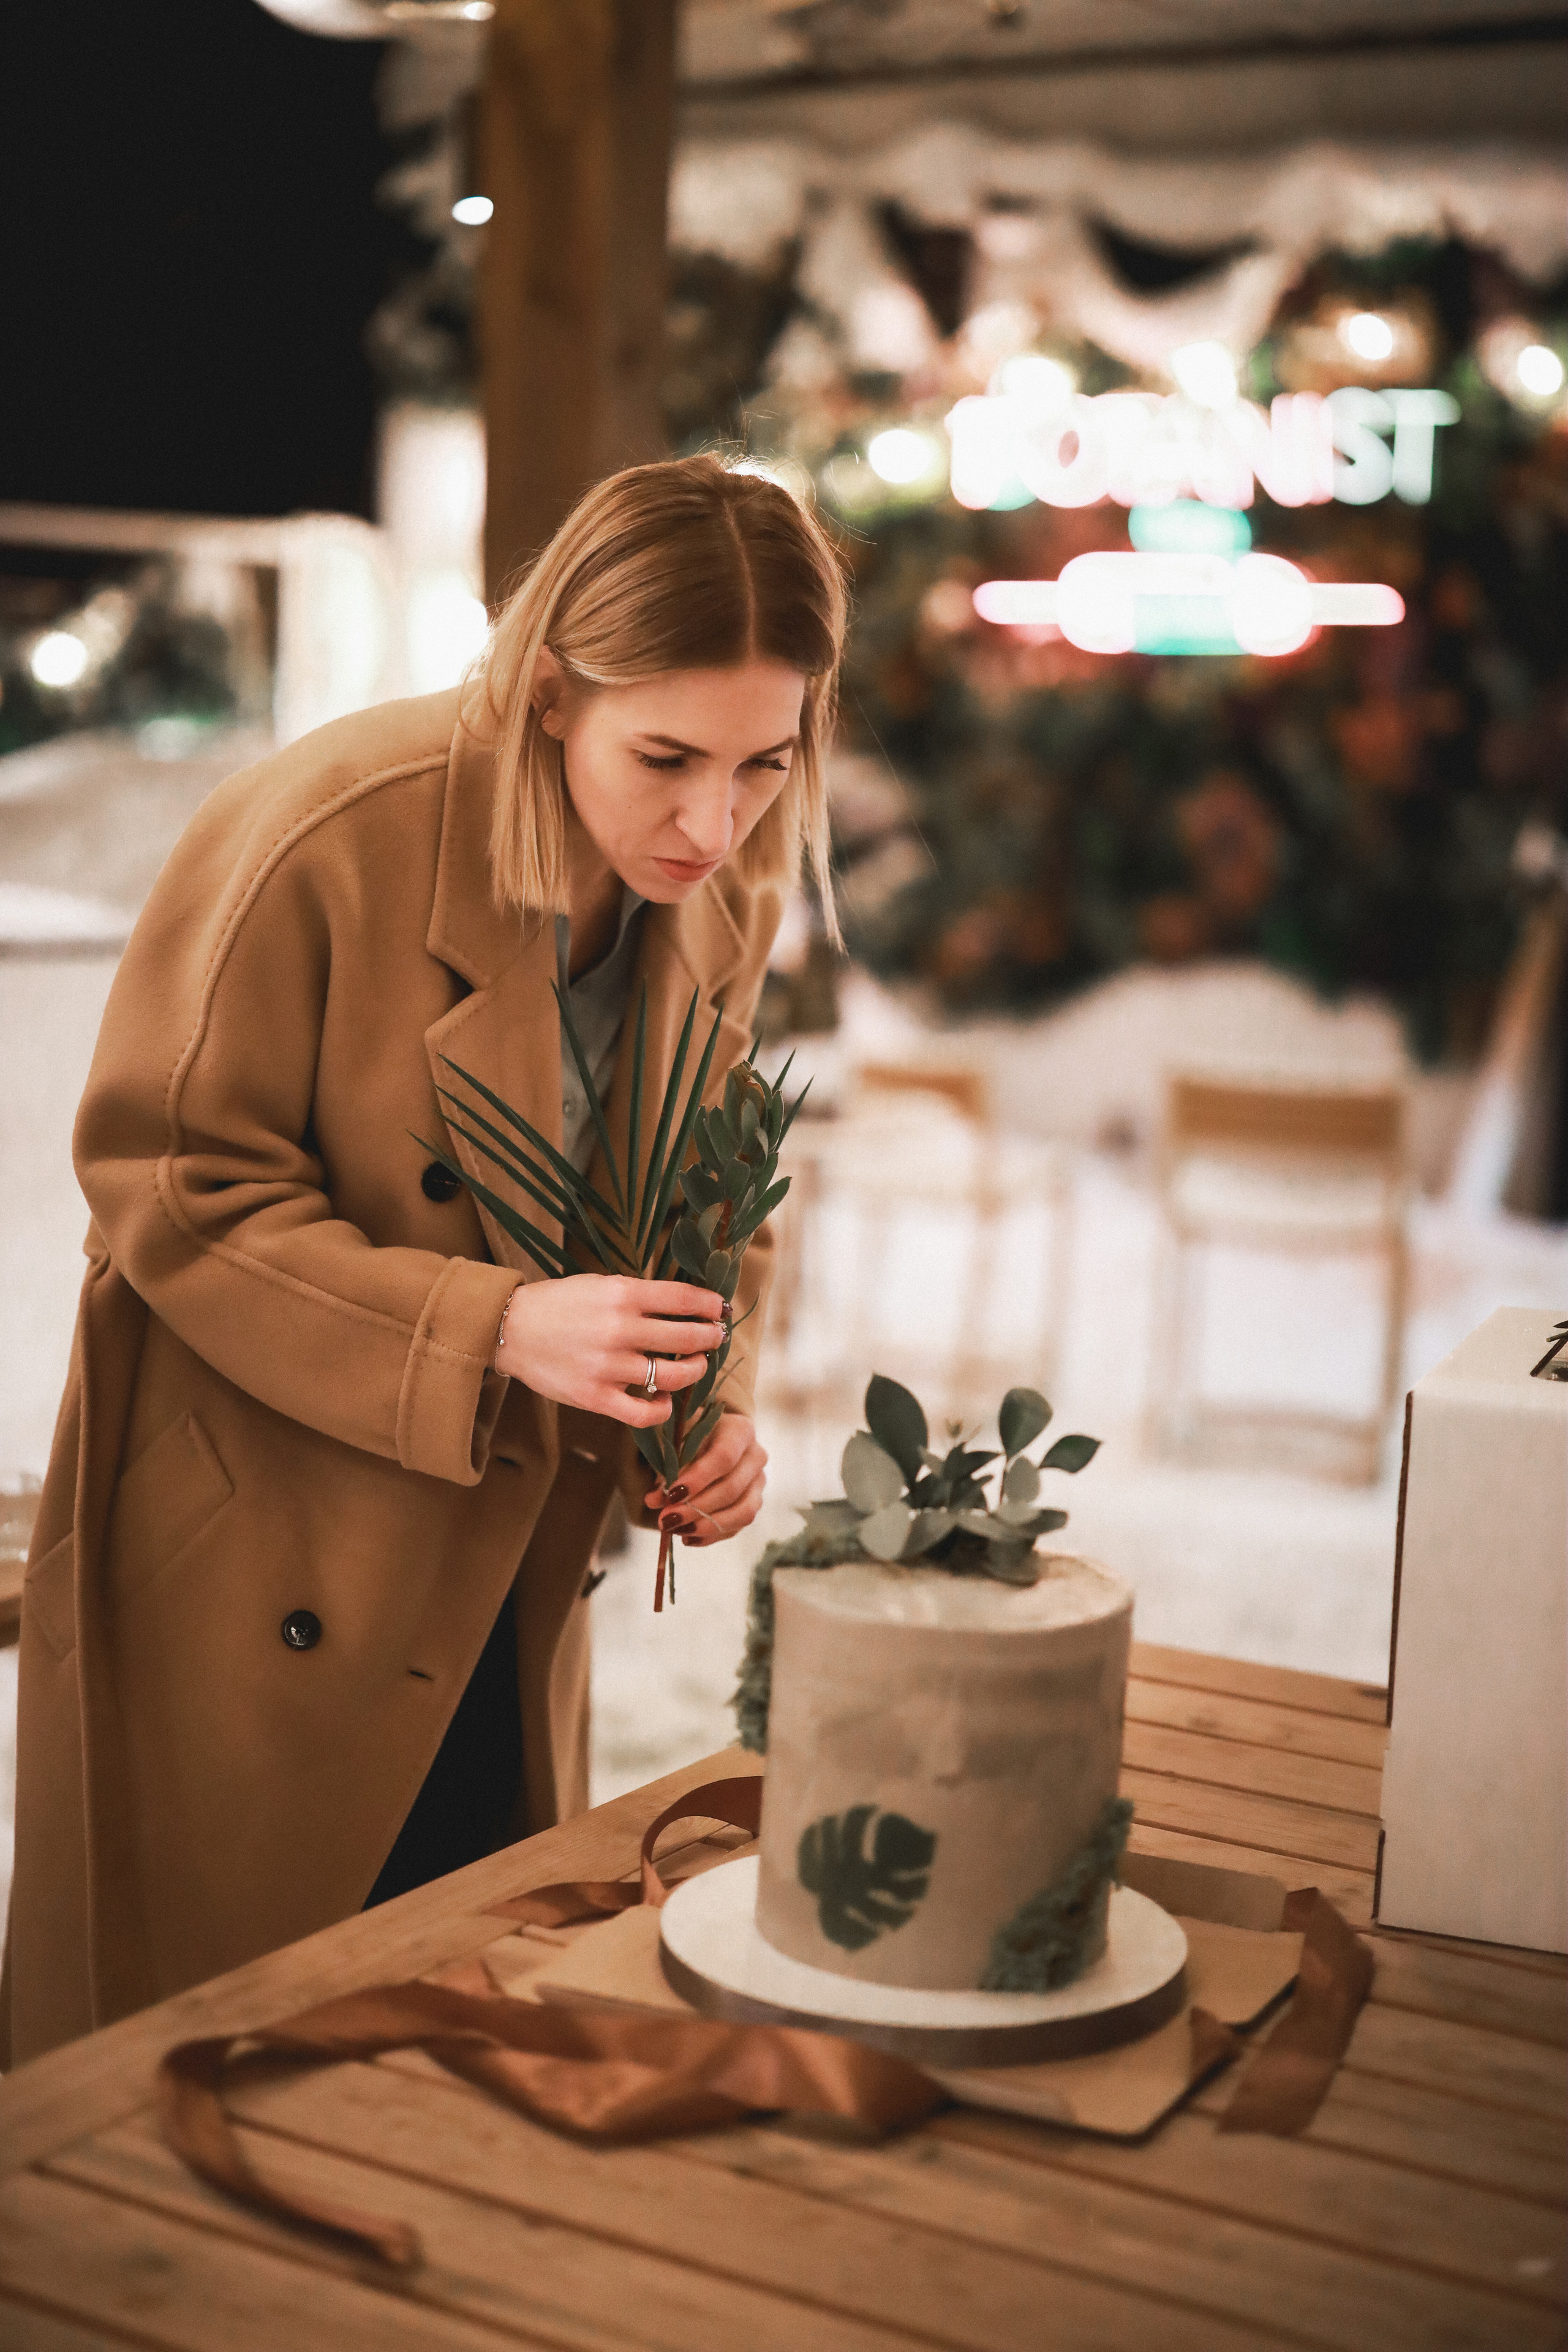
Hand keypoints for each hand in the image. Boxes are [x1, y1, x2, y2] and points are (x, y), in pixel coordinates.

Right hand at [495, 1275, 725, 1427]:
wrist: (511, 1329)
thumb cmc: (560, 1304)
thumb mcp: (600, 1285)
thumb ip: (639, 1295)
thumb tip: (685, 1303)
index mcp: (621, 1294)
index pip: (683, 1299)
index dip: (710, 1305)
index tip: (720, 1309)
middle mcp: (618, 1329)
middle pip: (686, 1338)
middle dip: (709, 1337)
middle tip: (715, 1337)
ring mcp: (607, 1367)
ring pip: (673, 1376)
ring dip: (694, 1371)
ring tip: (696, 1365)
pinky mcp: (595, 1397)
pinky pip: (644, 1413)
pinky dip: (662, 1409)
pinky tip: (665, 1400)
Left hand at [647, 1412, 766, 1547]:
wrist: (710, 1440)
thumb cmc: (691, 1437)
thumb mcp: (677, 1442)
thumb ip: (666, 1468)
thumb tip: (655, 1499)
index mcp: (739, 1431)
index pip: (724, 1457)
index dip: (699, 1478)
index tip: (671, 1494)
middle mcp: (756, 1456)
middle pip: (732, 1488)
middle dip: (697, 1508)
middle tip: (666, 1520)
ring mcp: (759, 1482)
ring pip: (743, 1512)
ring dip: (707, 1526)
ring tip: (677, 1531)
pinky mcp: (754, 1503)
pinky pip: (738, 1526)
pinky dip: (712, 1535)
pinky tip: (688, 1537)